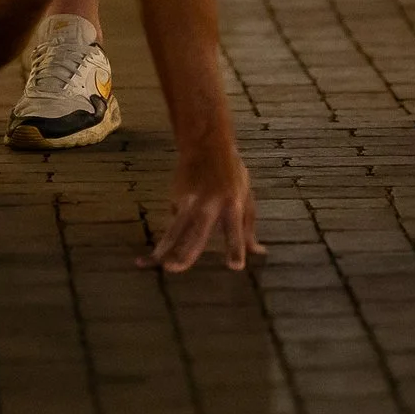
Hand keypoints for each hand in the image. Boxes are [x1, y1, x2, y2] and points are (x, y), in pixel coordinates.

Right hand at [140, 144, 266, 272]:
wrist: (206, 145)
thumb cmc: (231, 173)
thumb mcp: (246, 196)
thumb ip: (249, 227)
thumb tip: (259, 253)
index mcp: (232, 204)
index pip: (235, 230)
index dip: (235, 248)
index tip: (235, 266)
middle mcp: (209, 204)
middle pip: (196, 231)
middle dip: (185, 251)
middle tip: (174, 268)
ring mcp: (189, 200)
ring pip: (175, 227)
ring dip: (165, 245)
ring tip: (155, 261)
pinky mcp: (176, 198)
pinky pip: (173, 221)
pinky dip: (167, 236)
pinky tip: (158, 251)